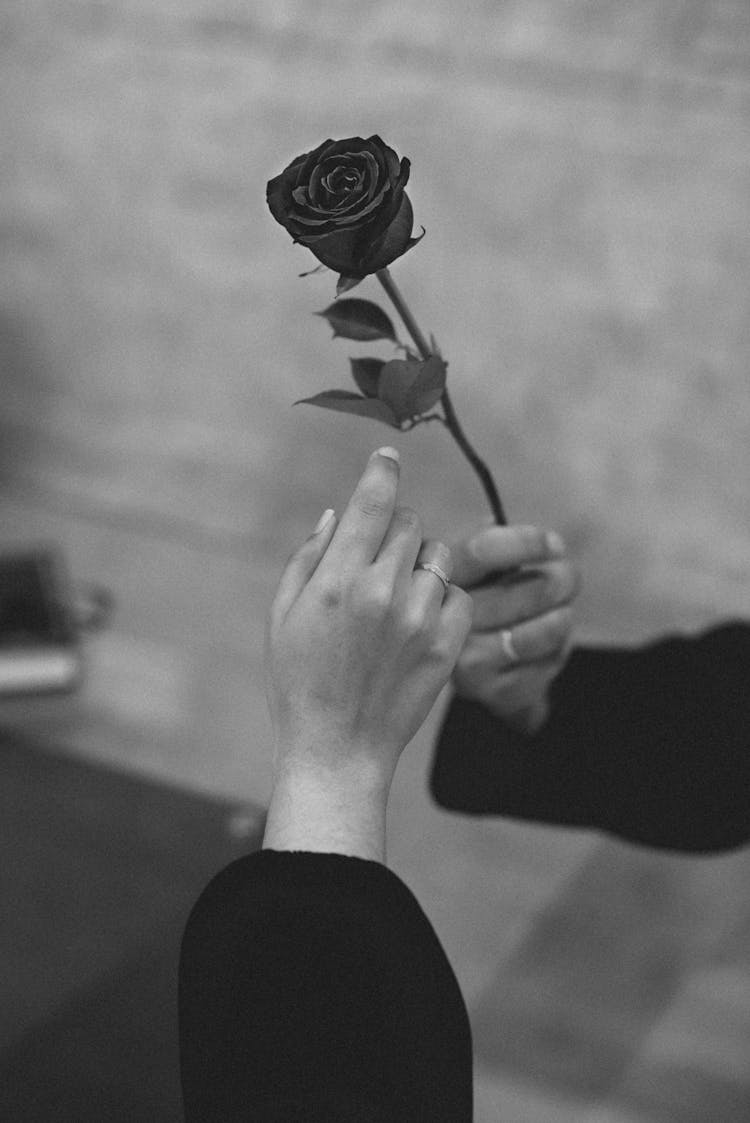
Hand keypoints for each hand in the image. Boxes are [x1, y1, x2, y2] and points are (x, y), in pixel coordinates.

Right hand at [264, 447, 473, 794]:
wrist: (338, 749)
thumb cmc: (299, 683)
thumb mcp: (282, 617)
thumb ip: (308, 558)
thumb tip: (340, 515)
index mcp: (337, 580)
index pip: (372, 502)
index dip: (382, 471)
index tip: (388, 456)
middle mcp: (383, 592)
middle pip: (409, 523)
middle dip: (394, 530)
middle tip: (376, 562)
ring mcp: (420, 619)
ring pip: (439, 557)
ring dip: (420, 565)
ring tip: (398, 599)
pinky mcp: (447, 645)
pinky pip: (460, 596)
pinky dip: (442, 600)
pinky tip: (419, 623)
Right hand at [447, 523, 579, 732]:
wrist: (461, 674)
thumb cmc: (475, 605)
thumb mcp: (469, 571)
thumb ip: (487, 546)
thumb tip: (514, 526)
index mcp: (436, 582)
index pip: (484, 550)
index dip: (527, 541)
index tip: (555, 543)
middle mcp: (445, 625)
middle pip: (529, 590)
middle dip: (562, 578)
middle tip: (568, 576)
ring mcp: (469, 664)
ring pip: (547, 629)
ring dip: (564, 615)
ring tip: (560, 610)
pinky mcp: (496, 693)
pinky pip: (550, 660)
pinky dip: (559, 648)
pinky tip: (545, 644)